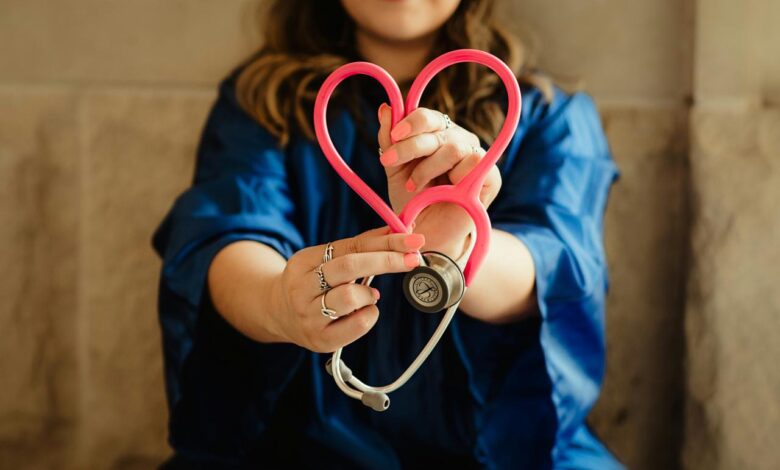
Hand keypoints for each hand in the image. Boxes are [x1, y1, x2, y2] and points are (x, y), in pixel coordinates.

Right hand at [269, 226, 425, 352]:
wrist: (279, 314)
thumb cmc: (314, 282)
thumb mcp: (327, 259)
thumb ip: (361, 246)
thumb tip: (400, 231)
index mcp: (303, 262)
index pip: (349, 246)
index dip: (384, 242)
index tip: (413, 240)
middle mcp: (301, 288)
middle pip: (348, 267)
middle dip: (386, 260)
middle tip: (413, 259)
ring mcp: (309, 316)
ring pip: (350, 297)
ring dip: (370, 294)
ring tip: (369, 295)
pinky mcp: (321, 340)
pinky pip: (357, 325)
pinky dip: (370, 314)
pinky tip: (364, 311)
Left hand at [376, 104, 501, 260]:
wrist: (427, 234)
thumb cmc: (413, 201)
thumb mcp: (395, 170)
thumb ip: (389, 140)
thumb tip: (386, 108)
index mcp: (437, 134)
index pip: (427, 116)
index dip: (410, 122)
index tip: (392, 137)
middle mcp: (458, 140)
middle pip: (438, 128)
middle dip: (410, 146)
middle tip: (389, 162)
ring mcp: (476, 156)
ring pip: (454, 146)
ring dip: (428, 167)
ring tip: (414, 186)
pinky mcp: (491, 176)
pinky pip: (474, 163)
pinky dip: (453, 177)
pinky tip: (442, 191)